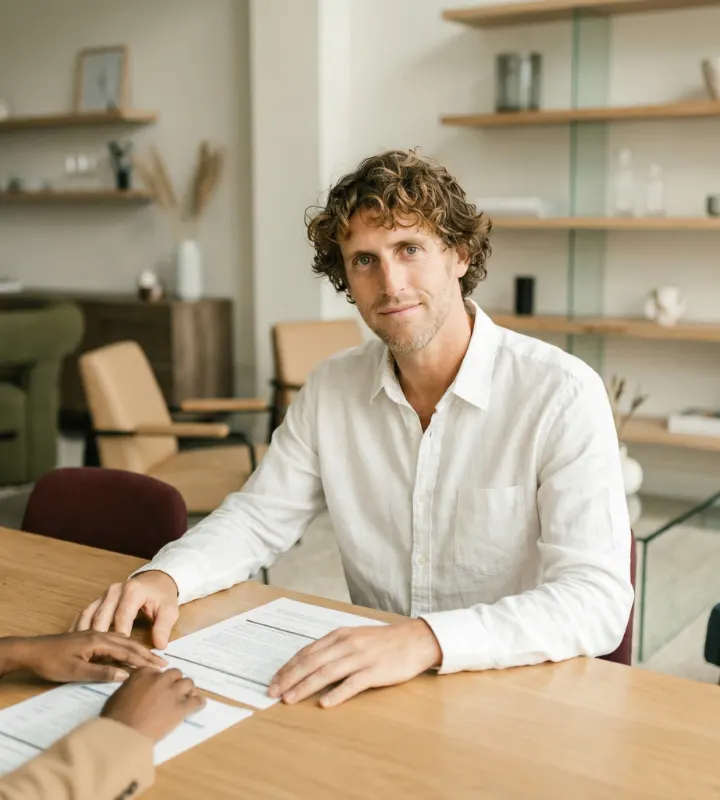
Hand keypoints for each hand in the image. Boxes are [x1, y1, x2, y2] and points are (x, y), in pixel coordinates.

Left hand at [12, 631, 166, 682]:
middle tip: (162, 663)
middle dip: (146, 654)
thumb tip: (124, 675)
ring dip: (137, 650)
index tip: (160, 667)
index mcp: (99, 641)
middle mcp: (100, 635)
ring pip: (122, 641)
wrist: (31, 651)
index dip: (145, 660)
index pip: (128, 651)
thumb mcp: (75, 671)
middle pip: (129, 644)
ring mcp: (94, 636)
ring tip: (150, 658)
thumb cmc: (51, 662)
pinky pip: (114, 641)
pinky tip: (127, 652)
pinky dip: (126, 647)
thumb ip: (101, 672)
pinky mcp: (89, 639)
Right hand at [72, 571, 179, 648]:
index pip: (122, 616)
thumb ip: (163, 627)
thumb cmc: (161, 596)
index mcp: (132, 591)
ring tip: (85, 656)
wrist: (155, 580)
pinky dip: (80, 629)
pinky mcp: (98, 600)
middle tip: (99, 660)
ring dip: (85, 635)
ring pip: (89, 616)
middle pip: (101, 617)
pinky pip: (85, 615)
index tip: (119, 655)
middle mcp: (114, 591)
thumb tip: (159, 646)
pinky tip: (78, 645)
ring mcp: (104, 595)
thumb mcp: (169, 610)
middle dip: (100, 639)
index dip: (120, 636)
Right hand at [101, 667, 205, 741]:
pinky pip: (196, 701)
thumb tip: (139, 689)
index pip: (157, 671)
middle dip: (174, 682)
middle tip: (172, 693)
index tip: (158, 687)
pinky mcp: (181, 707)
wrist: (123, 735)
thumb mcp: (120, 694)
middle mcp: (161, 679)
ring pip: (188, 683)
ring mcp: (173, 692)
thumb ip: (133, 686)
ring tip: (186, 698)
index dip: (159, 680)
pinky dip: (198, 703)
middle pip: (175, 674)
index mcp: (144, 674)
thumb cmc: (115, 718)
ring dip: (187, 690)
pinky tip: (198, 705)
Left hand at [268, 619, 441, 707]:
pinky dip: (337, 693)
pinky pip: (352, 683)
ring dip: (305, 686)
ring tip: (290, 699)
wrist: (414, 639)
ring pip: (326, 672)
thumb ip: (333, 648)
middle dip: (289, 678)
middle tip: (273, 692)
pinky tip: (325, 703)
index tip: (274, 680)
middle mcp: (347, 644)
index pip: (307, 652)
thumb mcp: (355, 637)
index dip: (288, 667)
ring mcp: (361, 657)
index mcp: (340, 635)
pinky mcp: (375, 671)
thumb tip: (308, 664)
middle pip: (312, 662)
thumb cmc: (383, 641)